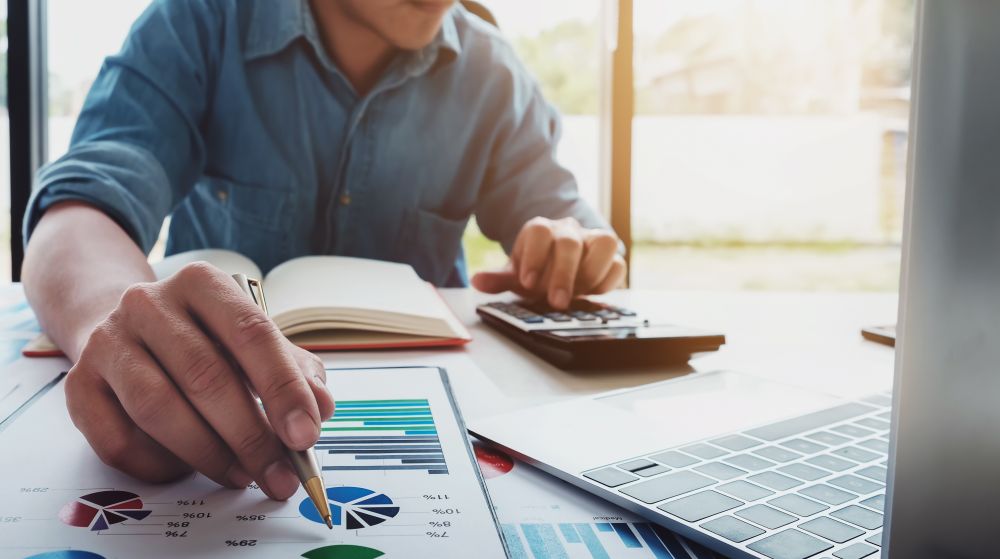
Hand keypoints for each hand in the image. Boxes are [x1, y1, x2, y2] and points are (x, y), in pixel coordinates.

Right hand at [64, 262, 334, 499]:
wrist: (123, 328)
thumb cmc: (201, 339)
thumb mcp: (252, 341)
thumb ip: (293, 369)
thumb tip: (321, 406)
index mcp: (202, 284)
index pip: (251, 334)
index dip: (282, 389)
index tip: (305, 434)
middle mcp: (149, 304)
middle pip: (207, 376)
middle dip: (251, 436)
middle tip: (279, 474)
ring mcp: (109, 343)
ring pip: (161, 410)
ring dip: (210, 454)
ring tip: (243, 475)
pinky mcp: (80, 385)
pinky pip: (120, 439)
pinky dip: (160, 463)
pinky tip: (189, 468)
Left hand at [471, 216, 625, 307]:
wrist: (557, 269)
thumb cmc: (536, 271)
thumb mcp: (515, 276)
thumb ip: (498, 280)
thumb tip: (478, 281)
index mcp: (541, 230)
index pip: (539, 232)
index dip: (534, 256)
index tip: (528, 283)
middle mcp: (568, 230)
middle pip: (570, 242)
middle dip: (563, 274)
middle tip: (557, 302)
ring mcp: (592, 240)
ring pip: (604, 243)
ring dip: (591, 273)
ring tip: (578, 296)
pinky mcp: (611, 256)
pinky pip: (618, 263)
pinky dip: (607, 281)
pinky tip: (591, 296)